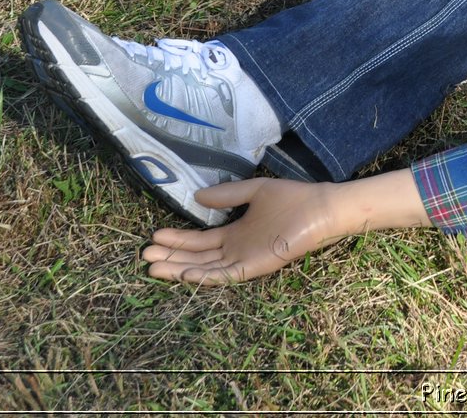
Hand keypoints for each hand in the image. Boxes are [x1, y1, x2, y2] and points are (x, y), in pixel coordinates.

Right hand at [142, 178, 343, 284]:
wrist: (321, 207)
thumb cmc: (293, 199)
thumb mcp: (254, 191)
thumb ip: (228, 194)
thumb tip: (197, 195)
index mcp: (237, 233)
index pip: (200, 241)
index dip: (177, 240)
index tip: (154, 236)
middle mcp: (237, 249)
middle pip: (197, 257)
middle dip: (171, 257)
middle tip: (145, 255)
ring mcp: (245, 260)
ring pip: (205, 268)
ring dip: (179, 269)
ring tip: (153, 267)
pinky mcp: (255, 267)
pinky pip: (226, 275)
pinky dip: (205, 276)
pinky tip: (185, 273)